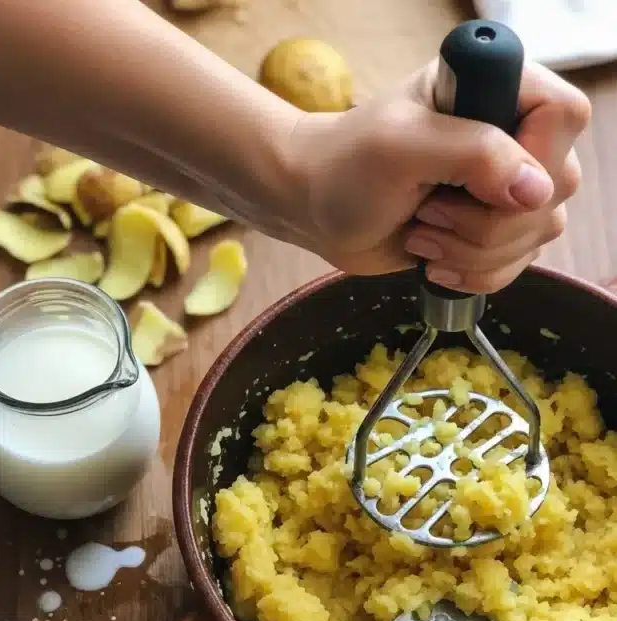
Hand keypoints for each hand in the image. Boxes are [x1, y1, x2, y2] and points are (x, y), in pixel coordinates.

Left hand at [287, 60, 589, 292]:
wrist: (313, 210)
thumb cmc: (345, 167)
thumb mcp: (402, 147)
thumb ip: (472, 155)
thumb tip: (537, 191)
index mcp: (497, 91)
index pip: (562, 117)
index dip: (533, 161)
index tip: (476, 184)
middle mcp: (512, 137)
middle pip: (556, 188)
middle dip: (488, 221)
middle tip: (428, 211)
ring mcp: (506, 188)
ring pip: (539, 233)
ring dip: (475, 251)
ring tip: (421, 233)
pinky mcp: (493, 232)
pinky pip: (519, 264)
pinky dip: (476, 274)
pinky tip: (433, 261)